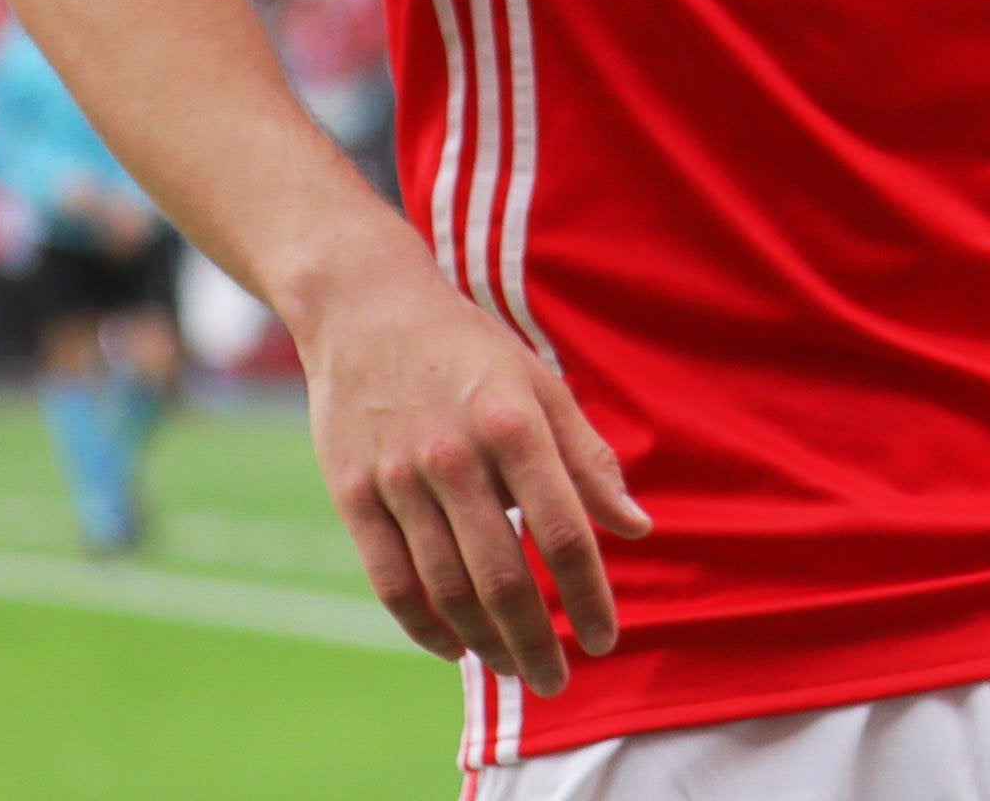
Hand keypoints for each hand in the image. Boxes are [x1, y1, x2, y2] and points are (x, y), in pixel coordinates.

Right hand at [294, 255, 648, 694]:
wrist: (367, 309)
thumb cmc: (472, 351)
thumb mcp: (543, 387)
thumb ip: (589, 461)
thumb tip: (637, 527)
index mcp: (515, 426)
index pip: (564, 533)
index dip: (589, 595)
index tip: (604, 639)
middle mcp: (456, 456)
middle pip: (503, 575)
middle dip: (536, 641)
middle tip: (557, 680)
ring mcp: (398, 478)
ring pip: (446, 588)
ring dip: (484, 641)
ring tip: (514, 667)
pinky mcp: (353, 493)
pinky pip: (391, 580)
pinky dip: (424, 625)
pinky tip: (454, 646)